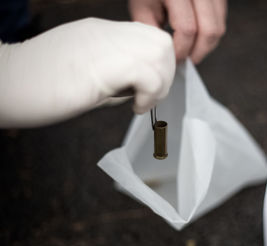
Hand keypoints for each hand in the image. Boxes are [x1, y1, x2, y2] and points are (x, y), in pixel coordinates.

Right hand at [0, 18, 174, 127]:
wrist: (5, 84)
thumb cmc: (38, 87)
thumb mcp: (85, 75)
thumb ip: (113, 78)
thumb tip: (139, 91)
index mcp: (102, 33)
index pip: (149, 37)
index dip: (159, 63)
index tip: (149, 87)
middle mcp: (108, 33)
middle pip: (162, 42)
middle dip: (165, 74)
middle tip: (148, 97)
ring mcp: (105, 44)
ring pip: (161, 54)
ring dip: (159, 84)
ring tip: (140, 103)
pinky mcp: (102, 64)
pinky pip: (149, 74)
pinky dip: (150, 94)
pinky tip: (135, 107)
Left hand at [129, 0, 226, 63]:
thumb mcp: (142, 8)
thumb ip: (153, 32)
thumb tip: (166, 55)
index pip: (188, 29)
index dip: (182, 49)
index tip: (174, 58)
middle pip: (210, 30)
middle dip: (199, 52)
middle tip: (187, 60)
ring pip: (219, 27)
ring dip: (206, 45)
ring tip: (191, 50)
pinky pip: (221, 20)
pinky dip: (211, 34)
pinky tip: (198, 37)